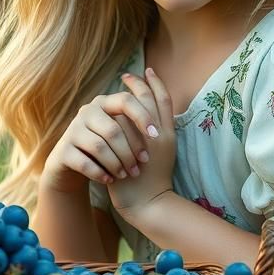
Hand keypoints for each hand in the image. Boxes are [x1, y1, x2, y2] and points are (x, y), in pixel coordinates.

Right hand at [40, 76, 163, 196]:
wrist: (75, 166)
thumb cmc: (109, 147)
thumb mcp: (123, 130)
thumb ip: (139, 116)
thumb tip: (162, 107)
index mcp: (105, 102)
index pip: (126, 101)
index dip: (143, 117)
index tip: (156, 136)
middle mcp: (87, 111)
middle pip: (113, 129)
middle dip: (130, 150)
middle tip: (141, 164)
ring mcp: (72, 130)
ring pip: (99, 147)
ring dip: (117, 163)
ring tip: (126, 174)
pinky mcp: (64, 151)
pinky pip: (85, 162)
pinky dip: (100, 173)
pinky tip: (109, 179)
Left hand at [107, 68, 175, 221]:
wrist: (146, 203)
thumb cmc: (151, 179)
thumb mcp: (160, 152)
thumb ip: (154, 132)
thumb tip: (145, 115)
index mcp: (168, 134)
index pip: (165, 101)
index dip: (156, 84)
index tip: (148, 71)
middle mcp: (158, 135)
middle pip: (149, 100)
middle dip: (138, 84)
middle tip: (127, 74)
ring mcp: (143, 143)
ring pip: (133, 111)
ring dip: (122, 97)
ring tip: (113, 89)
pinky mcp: (128, 150)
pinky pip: (119, 126)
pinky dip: (113, 114)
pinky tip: (105, 108)